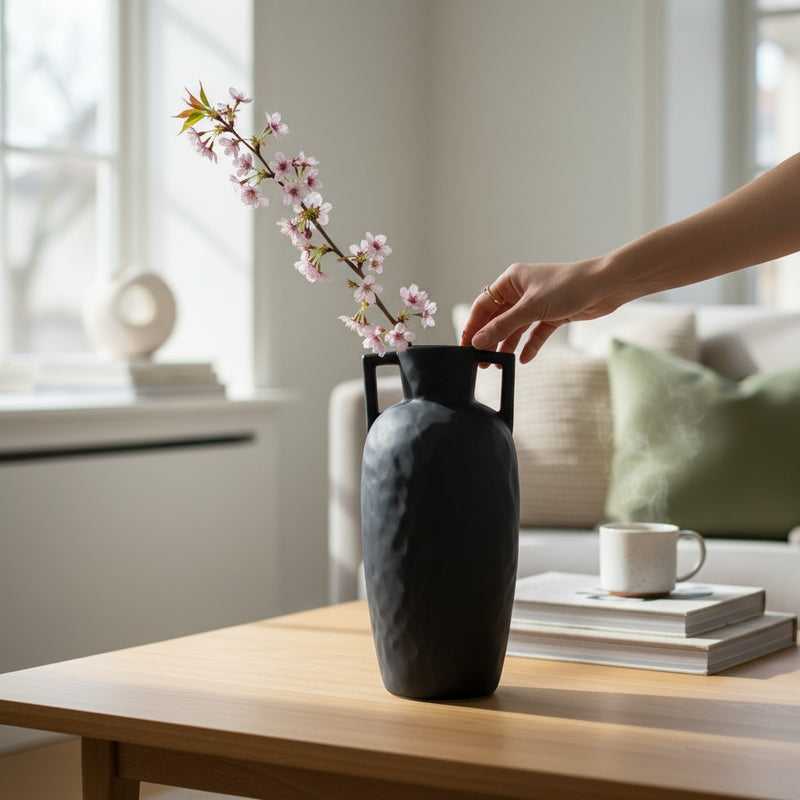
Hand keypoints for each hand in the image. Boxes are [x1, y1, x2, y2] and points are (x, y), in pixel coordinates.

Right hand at [460, 259, 620, 362]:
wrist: (605, 286)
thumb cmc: (568, 287)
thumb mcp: (530, 308)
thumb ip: (502, 326)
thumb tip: (478, 341)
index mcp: (511, 280)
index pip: (484, 304)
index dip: (473, 326)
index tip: (465, 346)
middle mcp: (522, 290)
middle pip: (498, 318)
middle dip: (490, 338)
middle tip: (481, 360)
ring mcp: (537, 302)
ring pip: (516, 327)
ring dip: (507, 344)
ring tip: (498, 363)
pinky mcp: (553, 313)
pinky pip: (535, 332)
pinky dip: (530, 345)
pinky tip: (524, 359)